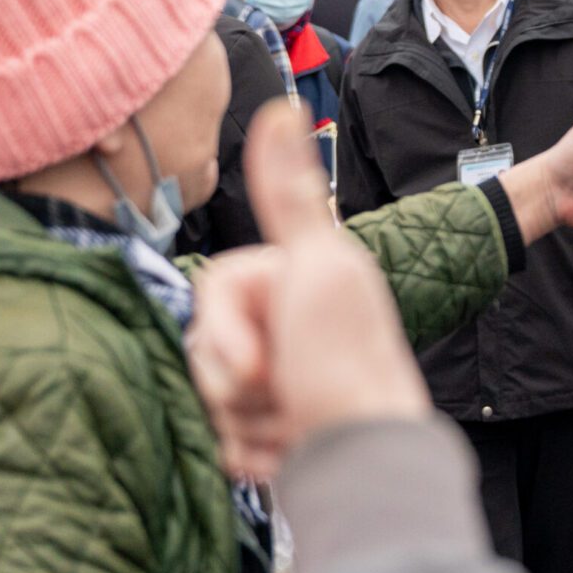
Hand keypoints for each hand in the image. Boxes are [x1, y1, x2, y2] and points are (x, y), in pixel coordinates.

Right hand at [189, 101, 430, 481]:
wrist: (369, 467)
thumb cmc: (346, 365)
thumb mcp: (316, 267)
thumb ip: (289, 192)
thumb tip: (282, 105)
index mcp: (297, 278)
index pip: (211, 291)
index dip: (222, 332)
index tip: (262, 358)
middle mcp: (290, 321)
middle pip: (202, 345)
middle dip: (234, 381)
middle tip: (283, 391)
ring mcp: (281, 375)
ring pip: (208, 395)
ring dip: (244, 420)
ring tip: (293, 422)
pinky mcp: (274, 428)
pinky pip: (221, 440)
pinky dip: (250, 454)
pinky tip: (288, 452)